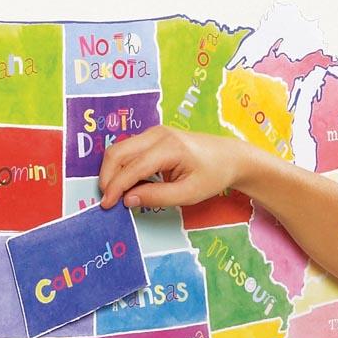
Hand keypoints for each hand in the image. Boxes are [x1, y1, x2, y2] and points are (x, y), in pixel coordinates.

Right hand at [98, 126, 245, 209]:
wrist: (230, 157)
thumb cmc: (213, 175)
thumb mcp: (188, 193)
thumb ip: (157, 197)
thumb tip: (128, 200)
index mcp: (169, 147)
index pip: (133, 167)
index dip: (116, 187)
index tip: (107, 205)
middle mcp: (158, 134)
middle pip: (118, 152)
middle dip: (107, 177)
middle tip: (107, 200)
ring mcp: (154, 132)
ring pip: (120, 149)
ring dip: (112, 171)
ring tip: (114, 193)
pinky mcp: (153, 136)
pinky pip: (129, 149)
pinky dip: (122, 166)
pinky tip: (127, 184)